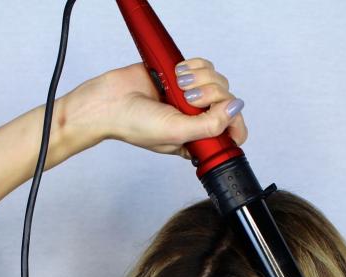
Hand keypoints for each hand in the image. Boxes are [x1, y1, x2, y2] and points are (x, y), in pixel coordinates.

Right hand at [61, 57, 246, 158]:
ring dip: (200, 78)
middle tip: (186, 99)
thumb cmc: (136, 125)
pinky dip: (194, 66)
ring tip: (178, 85)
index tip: (216, 113)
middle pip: (226, 100)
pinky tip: (177, 74)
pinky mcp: (183, 77)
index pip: (233, 130)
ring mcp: (191, 97)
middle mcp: (198, 119)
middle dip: (210, 94)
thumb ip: (210, 125)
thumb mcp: (178, 133)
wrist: (110, 101)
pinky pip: (204, 66)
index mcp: (199, 140)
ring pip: (217, 80)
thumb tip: (234, 108)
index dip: (231, 119)